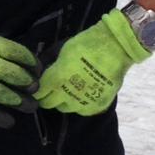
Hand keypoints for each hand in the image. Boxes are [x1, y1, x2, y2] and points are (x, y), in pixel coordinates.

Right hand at [0, 19, 37, 128]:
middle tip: (34, 90)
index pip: (20, 54)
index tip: (37, 71)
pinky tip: (8, 121)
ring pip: (0, 93)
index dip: (32, 64)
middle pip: (14, 75)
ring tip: (28, 107)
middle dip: (28, 84)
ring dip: (16, 101)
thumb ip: (2, 50)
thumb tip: (27, 63)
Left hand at [34, 9, 149, 115]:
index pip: (38, 94)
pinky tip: (84, 93)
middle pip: (48, 104)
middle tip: (53, 88)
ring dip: (64, 100)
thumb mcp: (62, 50)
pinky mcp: (96, 107)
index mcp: (56, 80)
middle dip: (48, 96)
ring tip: (71, 88)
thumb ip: (51, 65)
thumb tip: (41, 72)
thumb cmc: (87, 44)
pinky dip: (80, 103)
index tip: (39, 87)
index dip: (37, 90)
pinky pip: (81, 110)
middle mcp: (67, 95)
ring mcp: (82, 103)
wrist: (117, 48)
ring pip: (65, 108)